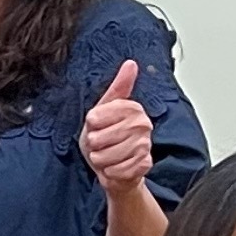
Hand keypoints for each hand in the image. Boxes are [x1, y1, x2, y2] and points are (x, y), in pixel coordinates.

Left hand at [79, 57, 153, 193]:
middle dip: (94, 145)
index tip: (96, 124)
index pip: (95, 116)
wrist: (114, 165)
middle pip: (98, 138)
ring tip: (107, 155)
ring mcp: (145, 145)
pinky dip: (109, 172)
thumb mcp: (104, 108)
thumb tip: (131, 64)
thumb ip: (118, 87)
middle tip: (101, 143)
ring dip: (101, 159)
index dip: (90, 124)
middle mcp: (143, 124)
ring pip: (106, 156)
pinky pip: (115, 170)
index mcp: (132, 107)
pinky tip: (114, 167)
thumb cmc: (106, 135)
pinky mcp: (144, 165)